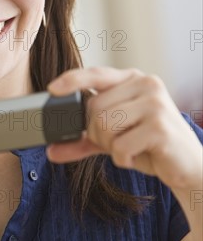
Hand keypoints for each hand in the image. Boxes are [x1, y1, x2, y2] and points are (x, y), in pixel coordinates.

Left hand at [47, 67, 201, 191]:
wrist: (188, 166)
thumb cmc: (149, 146)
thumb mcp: (112, 139)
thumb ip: (83, 141)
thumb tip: (51, 150)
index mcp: (132, 80)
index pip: (97, 74)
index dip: (72, 80)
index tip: (52, 89)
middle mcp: (145, 84)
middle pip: (94, 109)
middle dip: (97, 134)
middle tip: (116, 143)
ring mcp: (155, 103)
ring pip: (104, 125)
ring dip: (110, 147)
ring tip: (128, 148)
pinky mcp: (160, 127)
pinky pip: (120, 145)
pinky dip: (122, 158)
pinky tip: (137, 157)